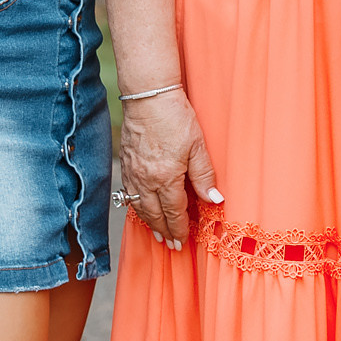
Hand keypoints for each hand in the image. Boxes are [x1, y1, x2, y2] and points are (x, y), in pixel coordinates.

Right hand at [120, 85, 220, 248]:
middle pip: (154, 214)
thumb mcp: (198, 146)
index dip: (179, 228)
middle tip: (171, 244)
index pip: (174, 211)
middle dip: (164, 231)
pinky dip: (137, 205)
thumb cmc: (176, 117)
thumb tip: (214, 200)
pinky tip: (142, 208)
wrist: (148, 97)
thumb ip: (204, 176)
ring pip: (140, 206)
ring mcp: (132, 172)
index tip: (183, 241)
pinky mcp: (125, 163)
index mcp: (165, 177)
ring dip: (149, 222)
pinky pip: (130, 192)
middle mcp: (146, 179)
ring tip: (157, 233)